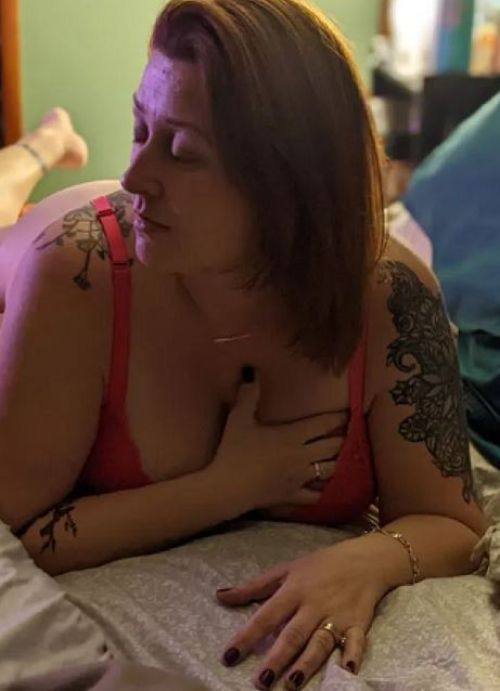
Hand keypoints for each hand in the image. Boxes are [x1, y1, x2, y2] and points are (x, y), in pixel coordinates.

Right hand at [210, 375, 346, 511]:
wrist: (228, 488)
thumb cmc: (234, 452)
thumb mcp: (238, 419)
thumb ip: (248, 395)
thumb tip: (252, 373)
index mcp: (292, 436)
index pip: (323, 424)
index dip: (337, 418)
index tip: (347, 415)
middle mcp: (302, 456)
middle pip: (332, 446)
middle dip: (340, 439)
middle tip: (344, 435)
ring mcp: (300, 478)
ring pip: (330, 470)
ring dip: (336, 462)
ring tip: (338, 458)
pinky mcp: (293, 496)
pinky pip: (316, 495)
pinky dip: (321, 490)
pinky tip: (322, 488)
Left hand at [215, 539, 383, 688]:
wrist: (363, 559)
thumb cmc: (320, 566)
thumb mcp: (285, 570)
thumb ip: (253, 587)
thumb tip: (220, 596)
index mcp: (293, 590)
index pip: (266, 616)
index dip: (247, 636)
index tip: (228, 656)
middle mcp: (313, 605)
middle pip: (293, 634)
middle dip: (277, 658)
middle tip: (260, 682)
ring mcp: (337, 615)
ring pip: (320, 642)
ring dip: (307, 663)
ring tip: (291, 683)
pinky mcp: (358, 623)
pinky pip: (355, 641)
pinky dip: (352, 655)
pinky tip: (346, 670)